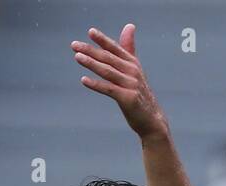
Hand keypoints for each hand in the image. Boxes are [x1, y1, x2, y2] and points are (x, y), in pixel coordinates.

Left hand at [71, 24, 167, 140]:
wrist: (151, 119)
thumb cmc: (139, 94)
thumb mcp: (134, 69)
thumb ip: (128, 49)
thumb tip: (129, 25)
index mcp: (133, 63)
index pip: (115, 48)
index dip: (102, 39)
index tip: (90, 32)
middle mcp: (133, 71)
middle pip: (108, 58)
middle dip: (90, 50)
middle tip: (74, 45)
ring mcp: (131, 84)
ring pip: (107, 71)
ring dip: (91, 64)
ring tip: (77, 57)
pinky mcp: (128, 98)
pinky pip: (109, 89)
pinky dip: (96, 84)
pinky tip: (84, 80)